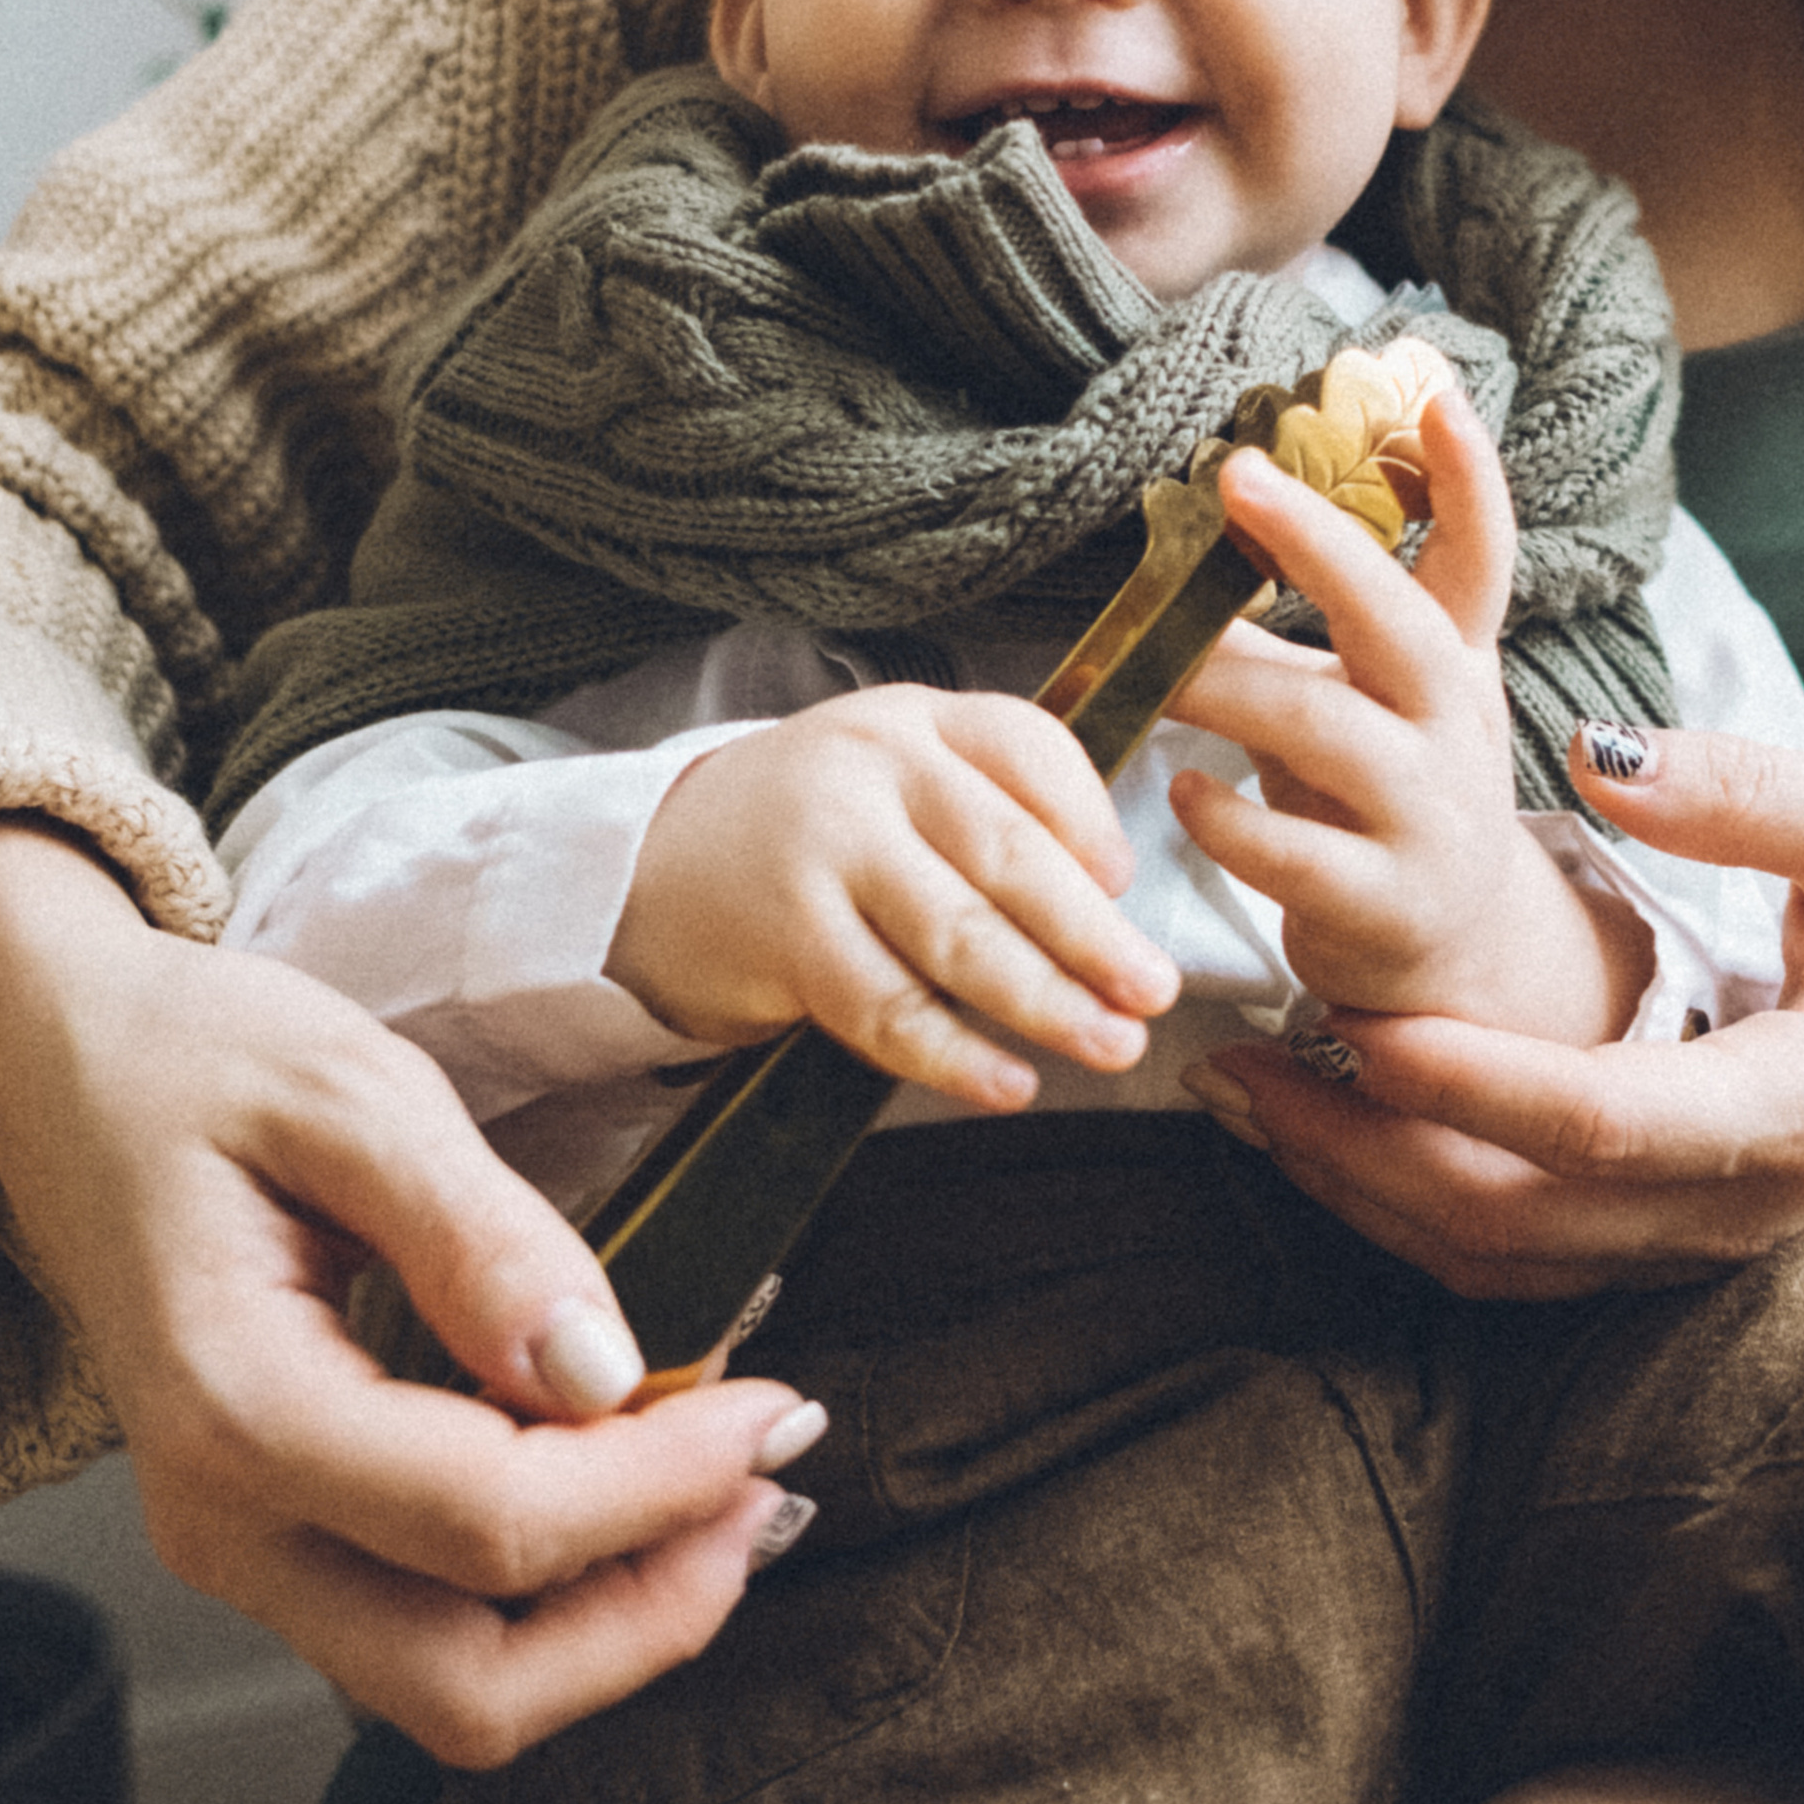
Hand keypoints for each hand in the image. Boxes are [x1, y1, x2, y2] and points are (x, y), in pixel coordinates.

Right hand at [0, 819, 820, 1768]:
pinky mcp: (272, 1532)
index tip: (774, 1404)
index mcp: (233, 1406)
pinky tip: (632, 1479)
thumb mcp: (355, 1091)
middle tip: (763, 1488)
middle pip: (465, 1687)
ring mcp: (239, 1543)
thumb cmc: (198, 1056)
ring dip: (607, 1620)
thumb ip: (481, 1235)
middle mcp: (222, 1519)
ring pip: (450, 1687)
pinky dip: (550, 1587)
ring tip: (723, 1489)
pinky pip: (425, 1622)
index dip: (659, 1485)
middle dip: (644, 1617)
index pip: (490, 1523)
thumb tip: (604, 1369)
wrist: (66, 1062)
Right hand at [608, 686, 1177, 1107]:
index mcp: (916, 722)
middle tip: (1152, 989)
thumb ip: (989, 806)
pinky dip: (955, 1054)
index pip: (1025, 746)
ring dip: (1047, 1000)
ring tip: (1108, 1041)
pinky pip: (888, 1006)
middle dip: (1093, 933)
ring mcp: (826, 849)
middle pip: (1007, 852)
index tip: (1132, 883)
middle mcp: (871, 769)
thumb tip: (1107, 890)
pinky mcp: (789, 933)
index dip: (1091, 817)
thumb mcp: (891, 779)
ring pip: (958, 934)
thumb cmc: (804, 830)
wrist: (651, 865)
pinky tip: (1006, 1081)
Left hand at [1168, 401, 1644, 1042]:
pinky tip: (1182, 794)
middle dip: (1320, 542)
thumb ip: (1304, 622)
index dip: (1467, 474)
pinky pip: (1297, 853)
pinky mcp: (1387, 903)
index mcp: (1452, 660)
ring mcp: (1431, 817)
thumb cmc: (1387, 796)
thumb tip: (1196, 531)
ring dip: (1226, 689)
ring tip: (1159, 672)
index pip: (1479, 554)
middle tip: (1238, 473)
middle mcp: (1455, 726)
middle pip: (1400, 619)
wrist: (1452, 957)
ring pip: (1326, 730)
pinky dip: (1227, 818)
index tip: (1431, 386)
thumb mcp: (1368, 698)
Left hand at [1197, 723, 1803, 1298]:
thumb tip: (1601, 757)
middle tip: (1233, 1062)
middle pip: (1520, 1216)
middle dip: (1362, 1151)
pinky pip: (1515, 1261)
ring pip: (1500, 1259)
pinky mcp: (1665, 1248)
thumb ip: (1750, 794)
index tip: (1357, 1018)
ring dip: (1357, 1188)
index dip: (1474, 1081)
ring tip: (1235, 1094)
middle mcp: (1743, 1207)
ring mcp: (1701, 1248)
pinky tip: (1315, 1135)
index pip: (1606, 1122)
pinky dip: (1401, 1209)